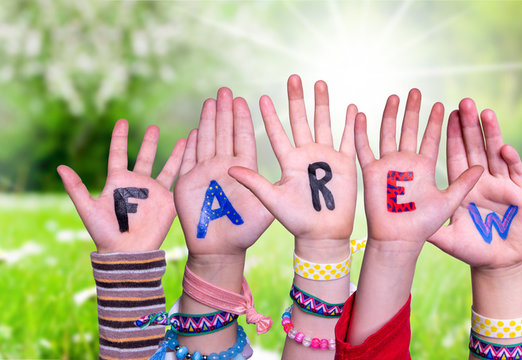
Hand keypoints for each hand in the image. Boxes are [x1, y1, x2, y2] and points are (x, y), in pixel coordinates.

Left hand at [57, 119, 185, 252]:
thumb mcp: (88, 208)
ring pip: (166, 166)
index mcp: (118, 182)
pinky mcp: (168, 201)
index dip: (120, 138)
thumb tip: (60, 167)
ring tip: (185, 137)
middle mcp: (137, 184)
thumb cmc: (105, 233)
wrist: (128, 252)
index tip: (122, 121)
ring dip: (175, 152)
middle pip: (145, 157)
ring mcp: (154, 192)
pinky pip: (179, 180)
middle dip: (149, 142)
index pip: (119, 154)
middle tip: (154, 126)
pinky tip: (194, 154)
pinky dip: (186, 166)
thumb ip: (76, 188)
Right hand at [174, 88, 273, 258]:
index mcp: (243, 169)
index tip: (243, 99)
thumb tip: (280, 170)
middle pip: (223, 133)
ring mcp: (205, 173)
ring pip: (206, 141)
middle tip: (225, 90)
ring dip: (208, 121)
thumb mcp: (264, 208)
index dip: (241, 119)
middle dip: (224, 111)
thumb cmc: (245, 231)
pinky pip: (188, 160)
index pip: (242, 138)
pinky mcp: (188, 184)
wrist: (221, 249)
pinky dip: (189, 145)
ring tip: (210, 101)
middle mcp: (224, 167)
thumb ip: (266, 188)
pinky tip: (192, 130)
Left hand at [229, 75, 356, 257]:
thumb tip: (229, 168)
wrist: (322, 235)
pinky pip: (349, 140)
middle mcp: (307, 155)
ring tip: (321, 83)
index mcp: (288, 161)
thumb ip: (254, 182)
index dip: (270, 116)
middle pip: (302, 120)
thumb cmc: (296, 221)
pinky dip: (352, 125)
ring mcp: (327, 158)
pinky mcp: (345, 165)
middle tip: (294, 77)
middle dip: (298, 99)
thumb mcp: (271, 200)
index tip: (262, 97)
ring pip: (325, 123)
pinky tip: (353, 108)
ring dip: (324, 104)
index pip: (277, 133)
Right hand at [354, 89, 482, 256]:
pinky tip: (360, 115)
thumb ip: (463, 183)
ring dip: (390, 115)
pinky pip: (364, 149)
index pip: (430, 138)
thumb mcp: (449, 201)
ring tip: (394, 97)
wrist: (399, 240)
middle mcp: (406, 163)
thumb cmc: (423, 225)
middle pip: (409, 130)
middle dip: (413, 111)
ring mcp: (387, 166)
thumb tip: (481, 166)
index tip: (442, 105)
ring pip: (388, 134)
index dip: (435, 122)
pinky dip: (361, 132)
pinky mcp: (371, 172)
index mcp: (424, 167)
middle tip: (417, 91)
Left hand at [429, 98, 521, 270]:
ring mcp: (502, 185)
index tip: (447, 112)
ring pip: (495, 154)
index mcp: (464, 186)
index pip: (457, 154)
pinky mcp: (520, 193)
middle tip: (465, 102)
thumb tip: (404, 215)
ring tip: (486, 113)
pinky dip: (511, 160)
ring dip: (491, 134)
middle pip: (475, 148)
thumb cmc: (471, 249)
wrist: (497, 264)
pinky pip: (515, 173)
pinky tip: (505, 148)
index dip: (453, 134)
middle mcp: (482, 181)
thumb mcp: (447, 236)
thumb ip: (431, 224)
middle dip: (471, 126)